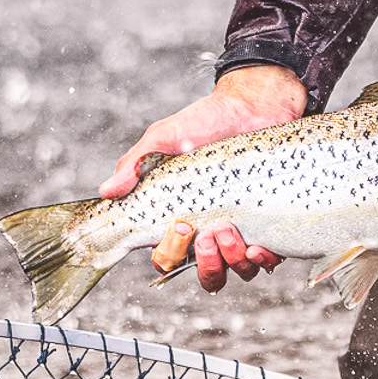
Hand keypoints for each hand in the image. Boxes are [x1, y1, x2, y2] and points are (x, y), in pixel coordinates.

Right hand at [104, 65, 305, 291]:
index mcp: (181, 217)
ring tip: (233, 229)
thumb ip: (135, 165)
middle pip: (205, 274)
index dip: (171, 253)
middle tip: (209, 233)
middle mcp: (210, 230)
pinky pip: (268, 260)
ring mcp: (242, 229)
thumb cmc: (205, 121)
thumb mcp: (164, 138)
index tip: (181, 225)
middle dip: (207, 263)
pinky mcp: (271, 224)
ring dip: (233, 260)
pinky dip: (263, 259)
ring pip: (236, 271)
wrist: (254, 104)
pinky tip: (260, 244)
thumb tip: (106, 191)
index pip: (168, 256)